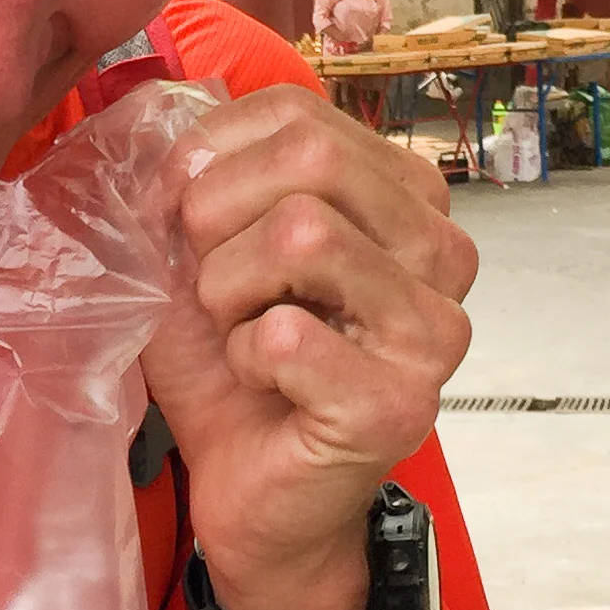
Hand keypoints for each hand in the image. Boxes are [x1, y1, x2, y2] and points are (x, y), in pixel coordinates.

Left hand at [140, 88, 474, 609]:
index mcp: (406, 199)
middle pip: (311, 155)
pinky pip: (284, 334)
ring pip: (302, 232)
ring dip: (228, 290)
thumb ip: (196, 182)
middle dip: (218, 216)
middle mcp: (443, 252)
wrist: (254, 495)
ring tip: (241, 335)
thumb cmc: (237, 367)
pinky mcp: (399, 403)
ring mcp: (434, 330)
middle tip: (211, 285)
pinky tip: (263, 386)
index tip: (185, 217)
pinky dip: (243, 358)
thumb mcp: (204, 253)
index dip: (211, 156)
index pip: (300, 114)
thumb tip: (166, 131)